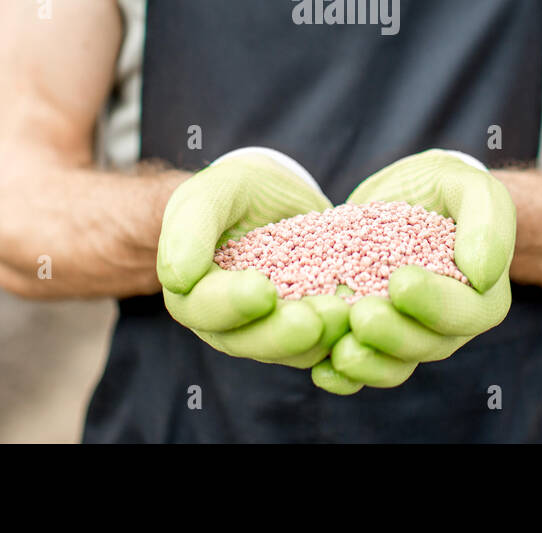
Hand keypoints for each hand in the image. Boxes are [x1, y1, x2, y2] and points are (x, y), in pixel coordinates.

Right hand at [157, 149, 349, 366]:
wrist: (279, 195)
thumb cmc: (237, 190)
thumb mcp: (213, 192)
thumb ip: (189, 228)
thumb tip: (176, 278)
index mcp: (191, 292)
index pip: (201, 307)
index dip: (229, 304)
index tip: (262, 291)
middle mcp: (226, 322)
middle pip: (246, 341)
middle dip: (280, 334)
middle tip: (314, 319)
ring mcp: (269, 330)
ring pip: (289, 351)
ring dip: (317, 340)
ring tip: (345, 315)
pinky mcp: (309, 330)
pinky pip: (325, 346)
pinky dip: (344, 339)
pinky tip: (365, 320)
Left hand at [311, 149, 514, 393]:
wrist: (409, 196)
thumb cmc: (446, 189)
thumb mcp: (471, 187)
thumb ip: (487, 222)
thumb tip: (481, 274)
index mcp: (482, 296)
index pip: (467, 311)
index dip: (435, 302)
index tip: (401, 281)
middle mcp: (449, 326)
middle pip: (427, 345)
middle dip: (394, 335)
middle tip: (361, 316)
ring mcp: (409, 337)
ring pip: (393, 365)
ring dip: (367, 363)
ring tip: (338, 352)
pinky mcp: (373, 340)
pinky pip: (362, 366)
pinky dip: (342, 376)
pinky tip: (320, 370)